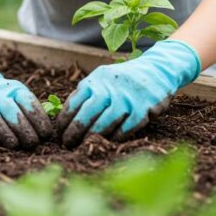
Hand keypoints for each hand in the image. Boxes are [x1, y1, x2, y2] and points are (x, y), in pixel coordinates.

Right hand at [0, 58, 53, 147]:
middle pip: (9, 109)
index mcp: (13, 88)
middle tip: (31, 143)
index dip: (38, 119)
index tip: (45, 135)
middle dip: (22, 128)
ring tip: (14, 145)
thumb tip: (47, 134)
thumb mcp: (19, 97)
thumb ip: (31, 112)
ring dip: (3, 131)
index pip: (27, 101)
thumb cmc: (4, 99)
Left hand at [56, 40, 201, 146]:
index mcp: (96, 79)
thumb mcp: (101, 79)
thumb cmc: (122, 80)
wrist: (157, 69)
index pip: (74, 102)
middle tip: (67, 144)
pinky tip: (108, 142)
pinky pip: (125, 129)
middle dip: (74, 132)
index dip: (64, 121)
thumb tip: (63, 118)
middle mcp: (110, 87)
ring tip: (85, 145)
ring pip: (105, 123)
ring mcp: (127, 98)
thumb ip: (86, 94)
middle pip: (87, 114)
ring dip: (93, 137)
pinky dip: (115, 137)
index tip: (59, 133)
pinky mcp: (144, 108)